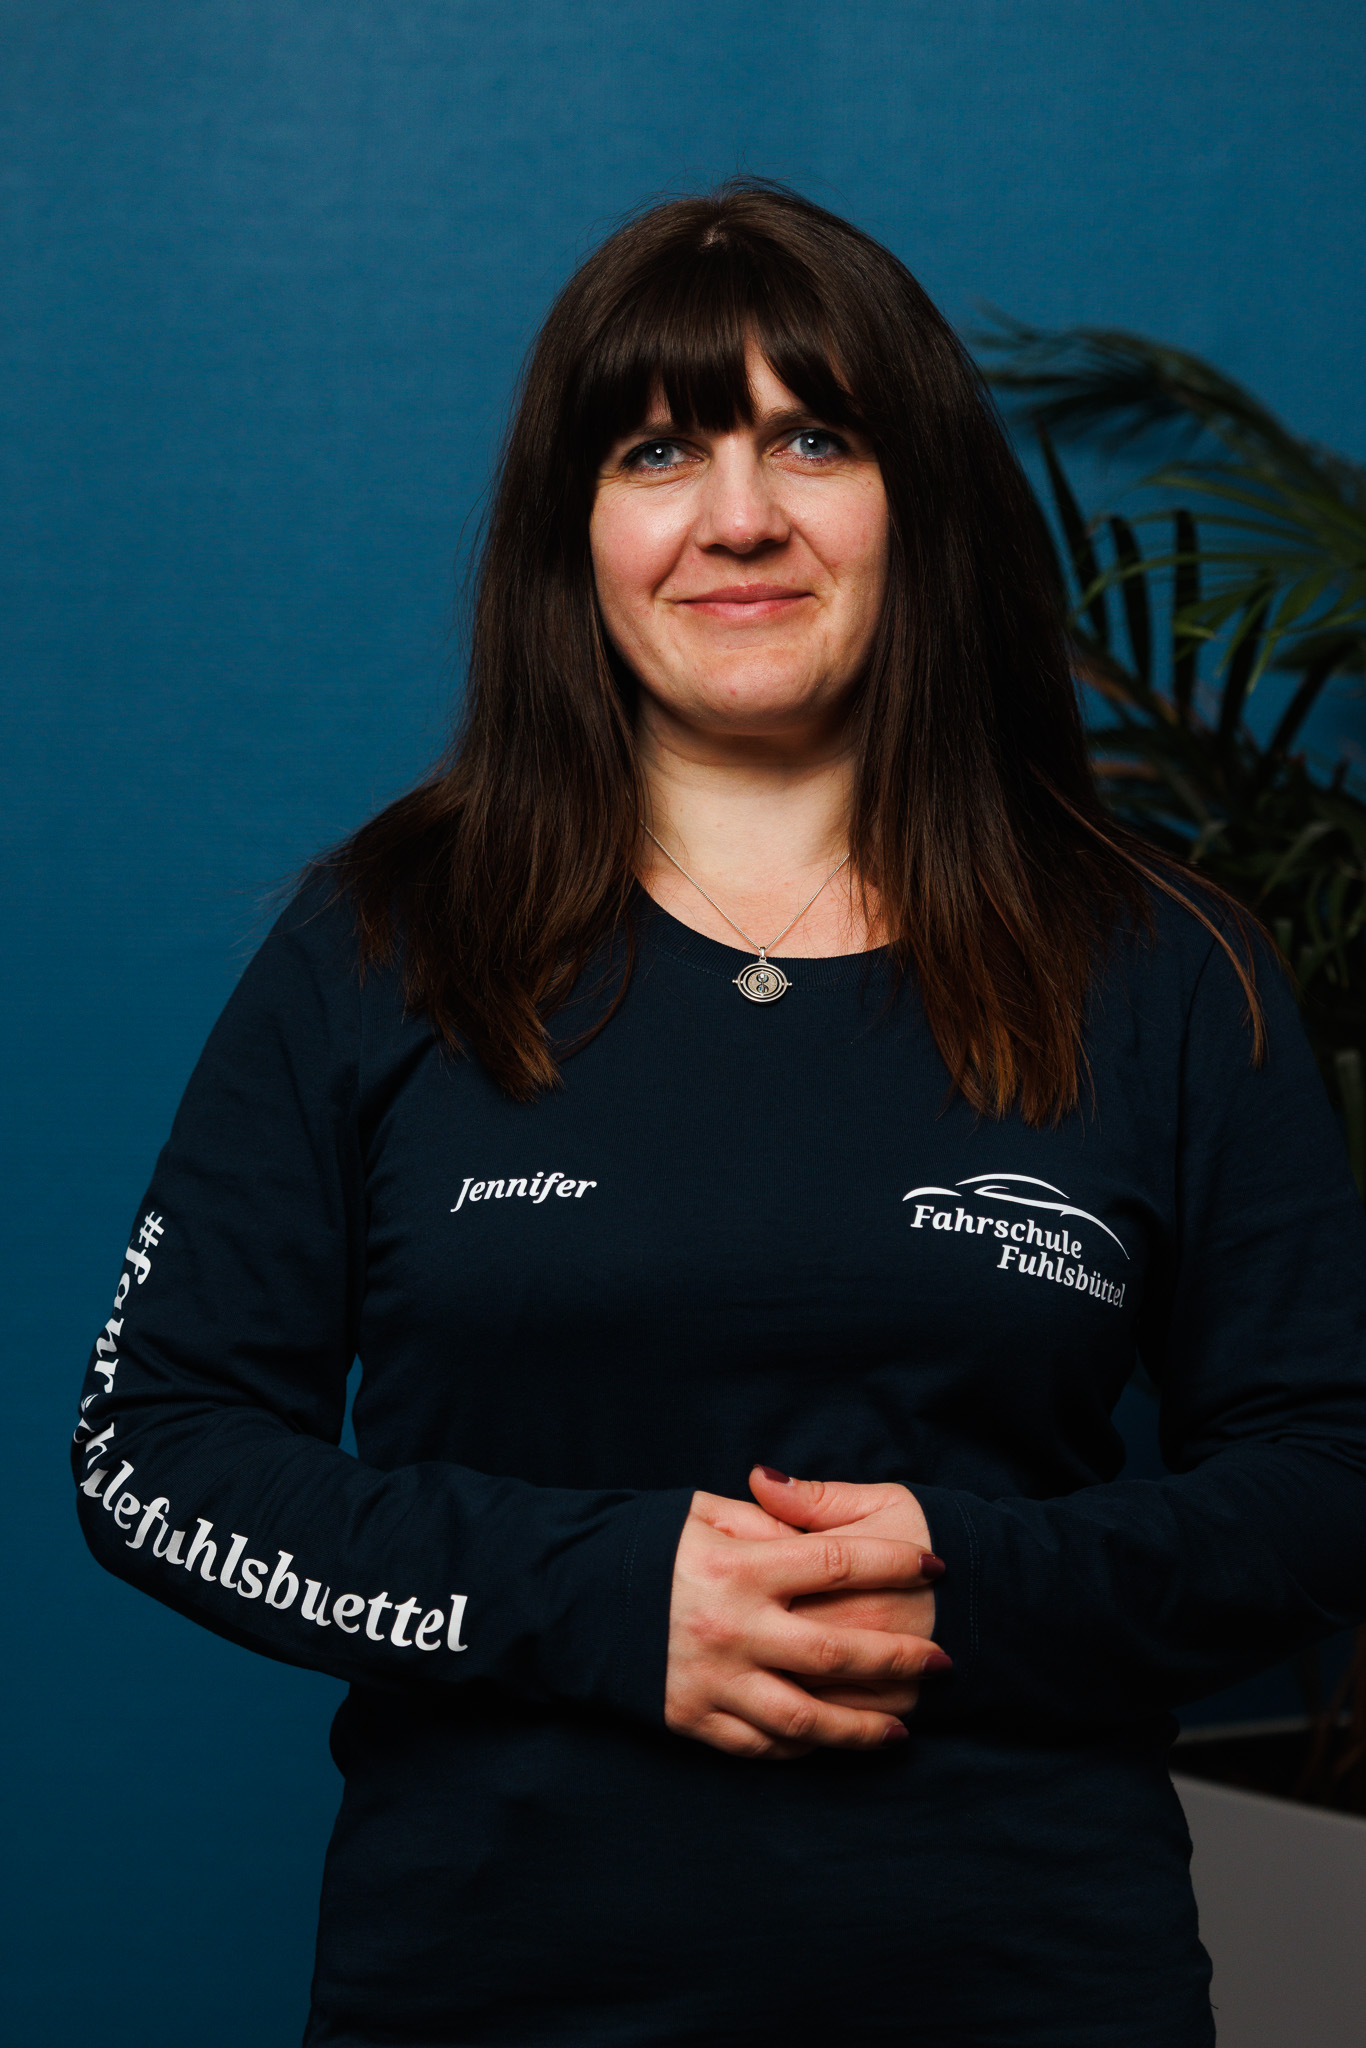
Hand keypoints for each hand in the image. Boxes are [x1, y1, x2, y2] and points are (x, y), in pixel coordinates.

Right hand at [665, 1488, 943, 1759]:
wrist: (564, 1597)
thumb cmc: (641, 1545)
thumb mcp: (699, 1512)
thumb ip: (764, 1519)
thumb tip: (813, 1528)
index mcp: (739, 1567)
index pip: (838, 1562)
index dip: (895, 1564)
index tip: (936, 1568)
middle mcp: (733, 1627)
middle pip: (838, 1651)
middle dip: (900, 1659)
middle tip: (943, 1662)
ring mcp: (713, 1680)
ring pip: (807, 1718)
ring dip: (861, 1728)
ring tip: (901, 1732)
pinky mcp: (691, 1718)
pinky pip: (759, 1745)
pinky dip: (801, 1748)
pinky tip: (829, 1742)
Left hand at [749, 1468, 943, 1716]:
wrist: (997, 1589)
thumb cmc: (929, 1536)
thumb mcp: (878, 1502)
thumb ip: (814, 1498)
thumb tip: (757, 1478)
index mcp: (840, 1567)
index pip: (769, 1578)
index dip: (740, 1580)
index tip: (731, 1577)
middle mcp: (853, 1623)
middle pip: (774, 1640)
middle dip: (744, 1641)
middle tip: (728, 1630)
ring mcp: (872, 1670)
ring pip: (799, 1689)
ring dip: (767, 1684)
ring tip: (747, 1670)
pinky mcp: (891, 1703)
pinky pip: (835, 1720)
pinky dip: (804, 1718)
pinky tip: (782, 1700)